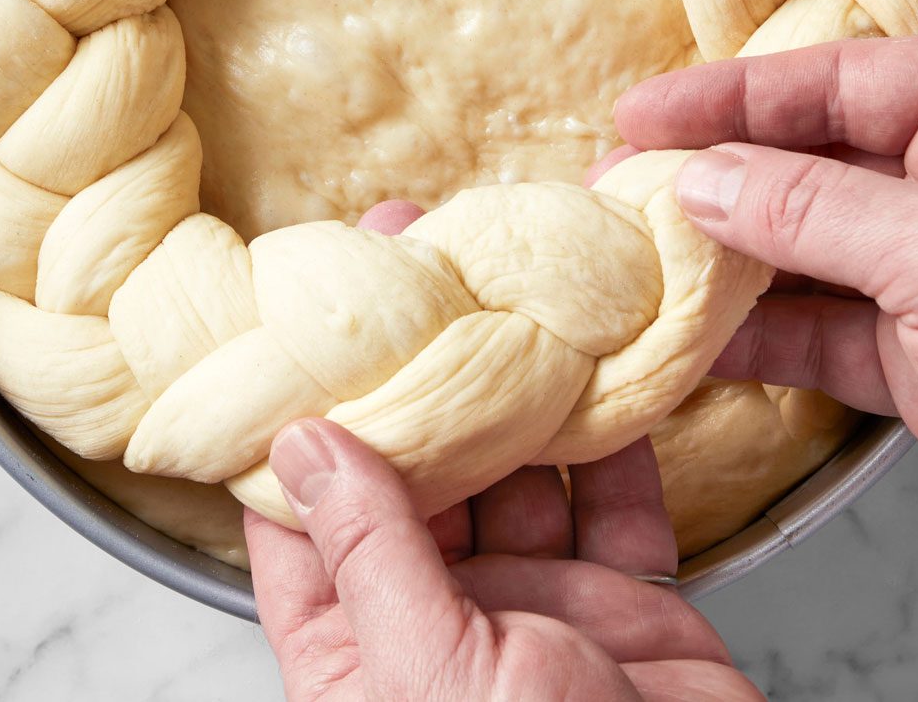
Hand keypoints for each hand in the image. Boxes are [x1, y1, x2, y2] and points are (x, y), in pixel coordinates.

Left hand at [247, 203, 760, 701]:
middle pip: (412, 475)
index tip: (292, 316)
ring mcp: (536, 609)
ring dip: (512, 386)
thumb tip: (300, 446)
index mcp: (360, 657)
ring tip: (501, 284)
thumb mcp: (430, 676)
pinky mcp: (625, 603)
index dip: (293, 416)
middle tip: (409, 257)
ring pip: (514, 472)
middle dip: (412, 369)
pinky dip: (614, 432)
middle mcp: (439, 623)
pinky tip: (601, 362)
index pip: (301, 521)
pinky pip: (614, 499)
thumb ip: (374, 557)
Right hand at [613, 38, 917, 619]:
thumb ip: (813, 210)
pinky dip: (764, 335)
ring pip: (816, 248)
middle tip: (620, 184)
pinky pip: (828, 329)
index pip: (844, 78)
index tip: (643, 111)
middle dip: (724, 176)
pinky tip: (695, 337)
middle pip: (822, 158)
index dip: (733, 95)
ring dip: (732, 259)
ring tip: (637, 258)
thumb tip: (707, 180)